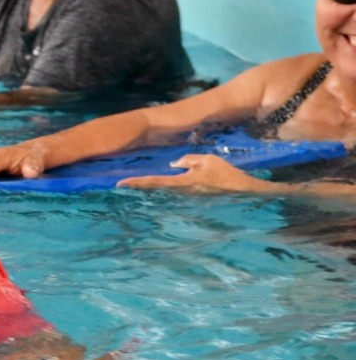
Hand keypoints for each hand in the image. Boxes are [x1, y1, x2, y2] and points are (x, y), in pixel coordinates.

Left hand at [116, 153, 266, 193]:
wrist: (242, 191)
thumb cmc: (225, 173)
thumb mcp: (207, 160)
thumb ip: (188, 161)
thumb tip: (172, 165)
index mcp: (183, 182)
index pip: (155, 182)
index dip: (137, 182)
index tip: (120, 184)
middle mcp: (181, 193)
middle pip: (155, 189)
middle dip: (138, 187)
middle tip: (118, 185)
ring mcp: (186, 198)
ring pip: (163, 192)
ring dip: (148, 190)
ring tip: (131, 186)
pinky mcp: (191, 199)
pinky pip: (173, 193)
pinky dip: (162, 190)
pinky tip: (154, 190)